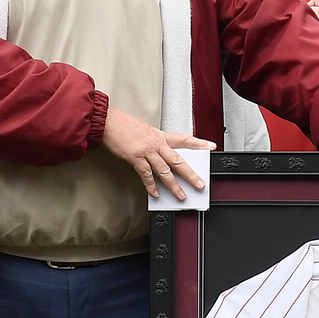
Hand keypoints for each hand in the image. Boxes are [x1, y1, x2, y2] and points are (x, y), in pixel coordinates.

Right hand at [100, 108, 214, 200]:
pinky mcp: (135, 158)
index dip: (199, 143)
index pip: (184, 139)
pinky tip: (155, 193)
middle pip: (178, 161)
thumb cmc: (123, 125)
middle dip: (191, 174)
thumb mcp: (145, 131)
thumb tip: (163, 156)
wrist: (107, 121)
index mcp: (160, 135)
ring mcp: (146, 151)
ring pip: (165, 171)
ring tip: (181, 195)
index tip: (211, 147)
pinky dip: (151, 186)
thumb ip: (155, 143)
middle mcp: (156, 143)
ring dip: (174, 185)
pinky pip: (146, 175)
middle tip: (200, 184)